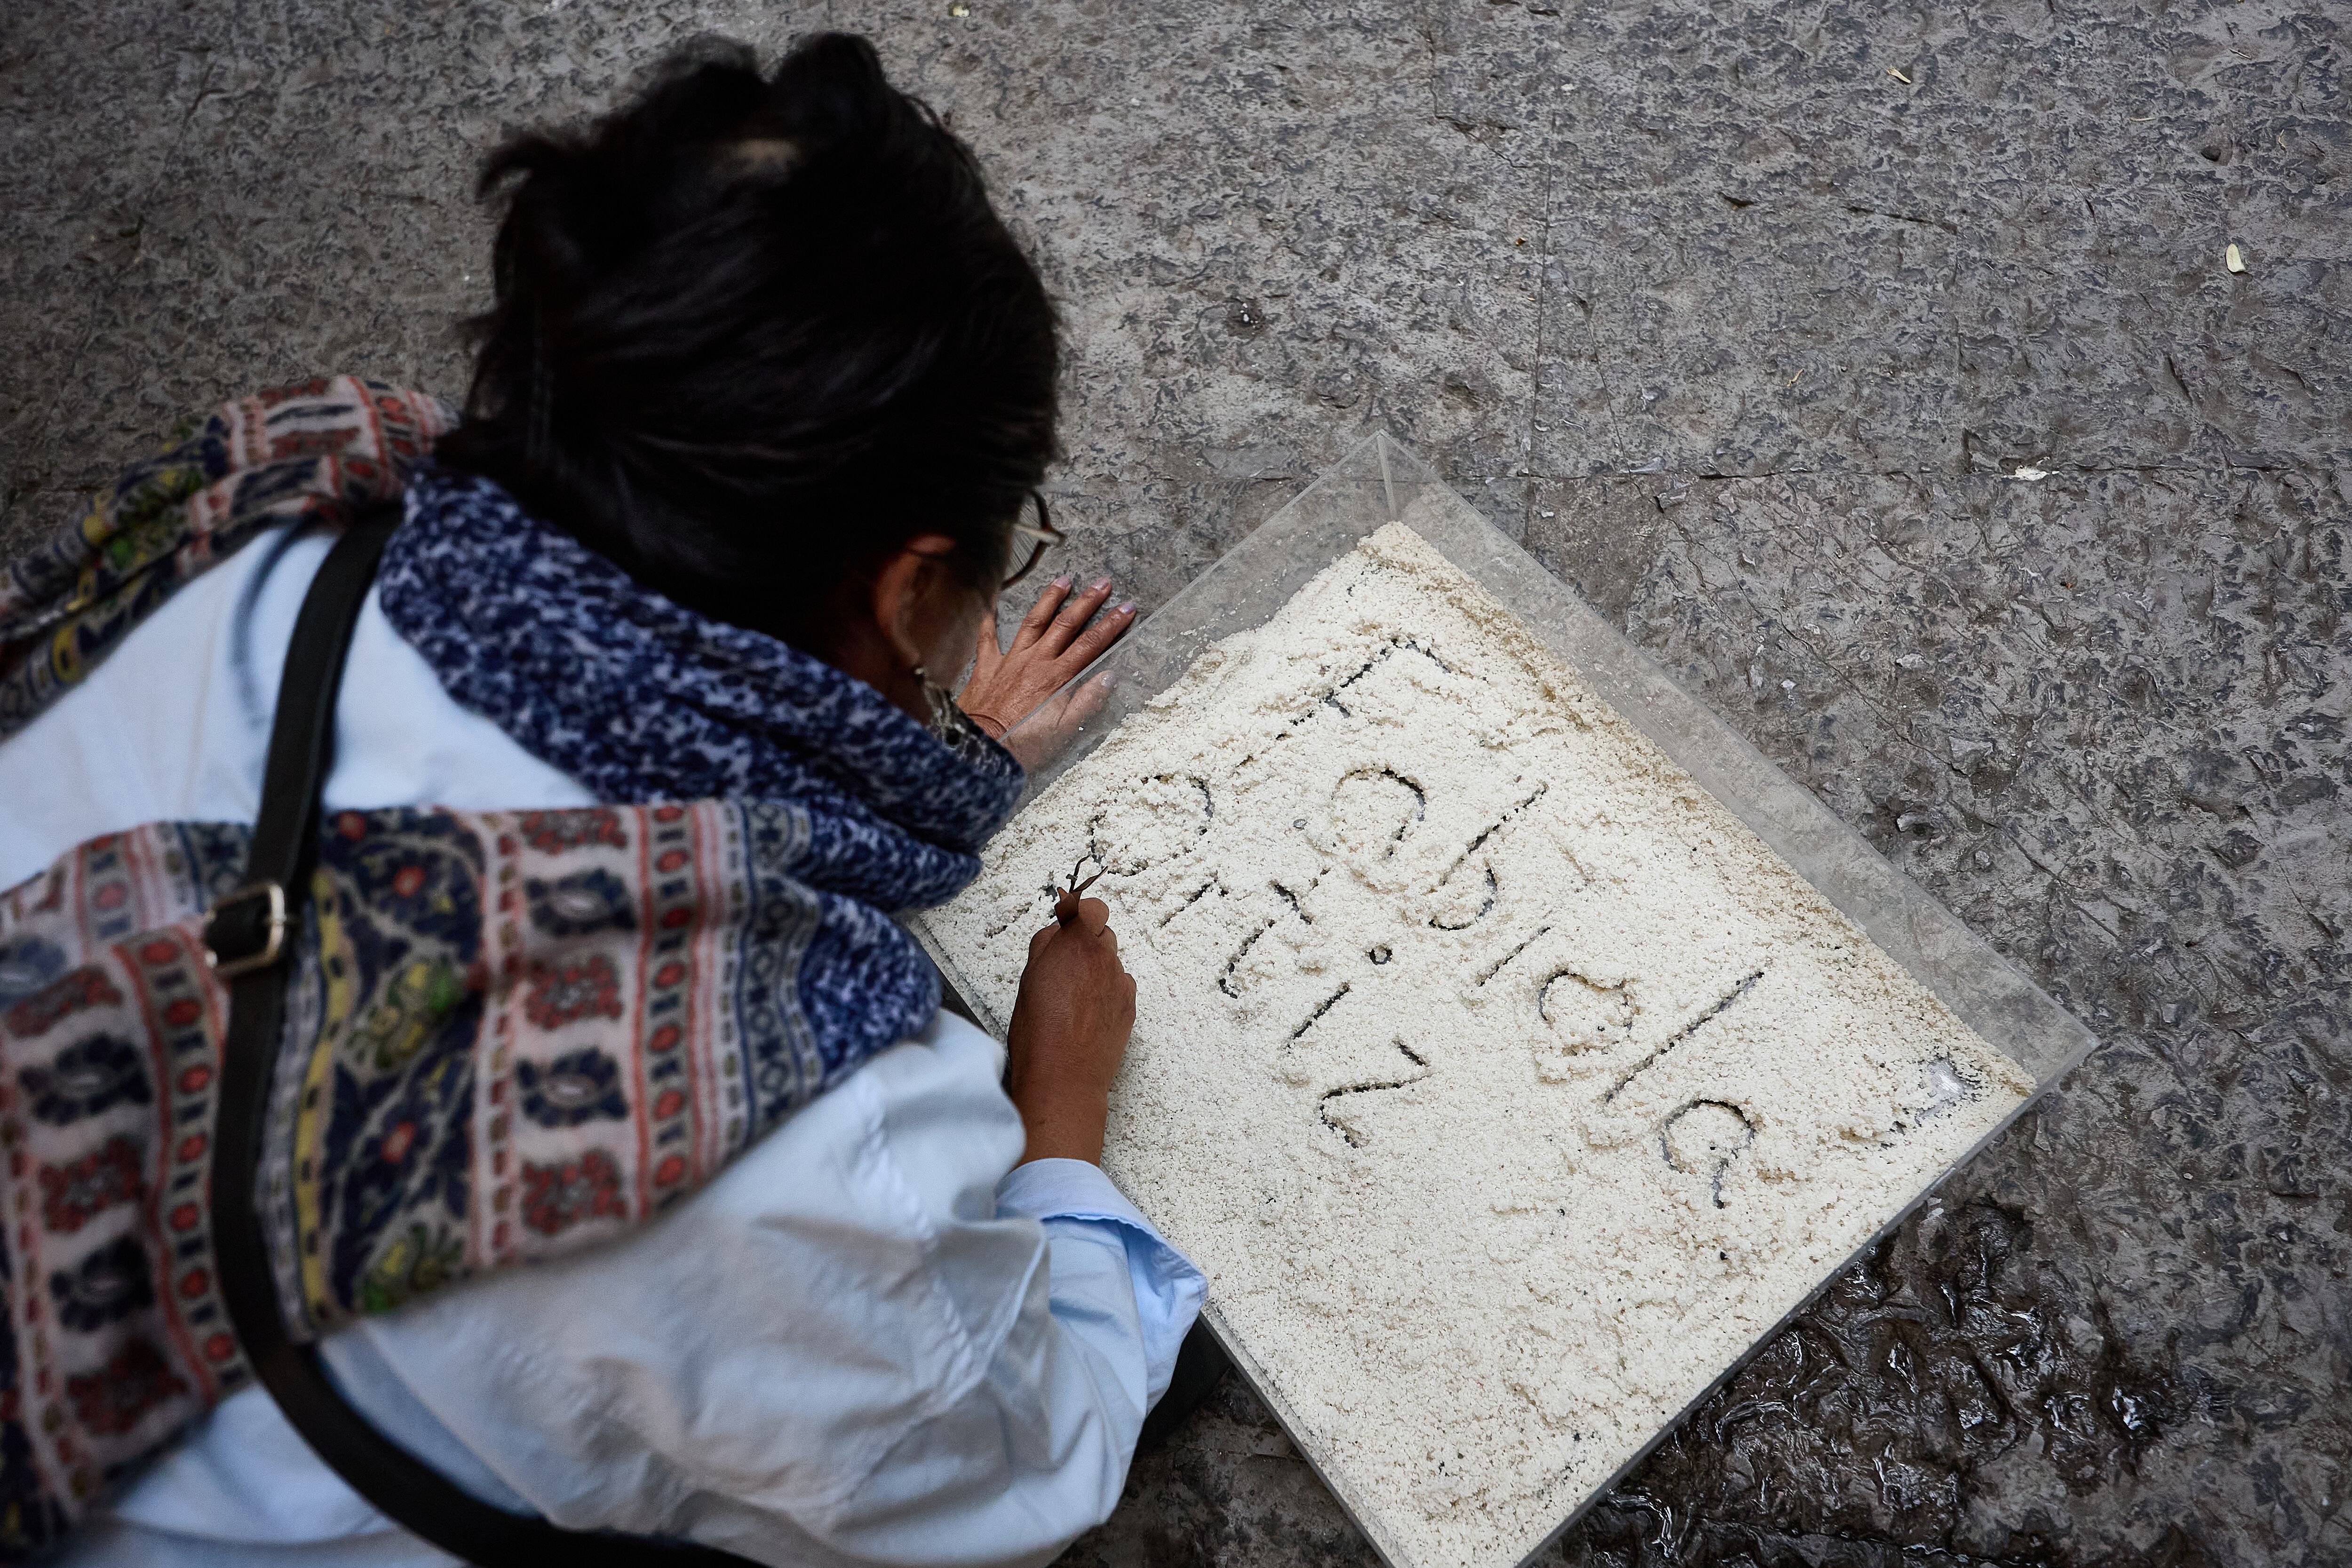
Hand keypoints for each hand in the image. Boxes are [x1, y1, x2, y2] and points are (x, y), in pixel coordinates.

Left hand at [959, 577, 1135, 752]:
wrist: (982, 746)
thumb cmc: (1023, 743)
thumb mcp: (1063, 729)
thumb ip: (1087, 701)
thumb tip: (1109, 677)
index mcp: (1056, 677)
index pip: (1091, 644)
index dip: (1111, 625)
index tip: (1126, 608)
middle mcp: (1035, 662)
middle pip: (1066, 624)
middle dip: (1087, 602)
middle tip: (1102, 583)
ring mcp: (1010, 661)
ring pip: (1034, 622)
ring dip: (1050, 600)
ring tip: (1063, 580)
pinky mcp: (987, 667)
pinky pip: (987, 639)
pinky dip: (989, 621)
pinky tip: (991, 606)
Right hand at [1003, 897, 1136, 1165]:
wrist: (1064, 1079)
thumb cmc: (1039, 1034)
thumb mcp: (1028, 978)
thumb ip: (1046, 945)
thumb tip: (1057, 930)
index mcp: (1076, 944)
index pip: (1087, 907)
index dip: (1076, 911)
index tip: (1066, 917)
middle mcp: (1105, 958)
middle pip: (1100, 933)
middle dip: (1085, 942)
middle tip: (1063, 966)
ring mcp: (1121, 982)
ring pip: (1110, 960)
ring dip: (1096, 968)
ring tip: (1073, 996)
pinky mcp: (1130, 1005)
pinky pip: (1119, 985)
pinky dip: (1106, 991)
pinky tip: (1087, 1013)